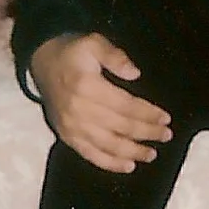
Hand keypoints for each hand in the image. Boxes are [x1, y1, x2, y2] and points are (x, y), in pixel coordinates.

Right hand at [28, 33, 173, 173]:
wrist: (42, 63)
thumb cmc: (73, 52)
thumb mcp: (93, 43)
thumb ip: (114, 56)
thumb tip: (135, 74)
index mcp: (88, 87)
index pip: (126, 106)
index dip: (148, 114)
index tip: (166, 118)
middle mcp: (80, 111)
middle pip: (121, 127)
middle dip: (147, 133)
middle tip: (166, 136)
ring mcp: (72, 128)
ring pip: (108, 146)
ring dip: (133, 152)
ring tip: (151, 154)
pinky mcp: (67, 137)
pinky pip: (91, 155)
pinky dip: (110, 164)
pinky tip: (128, 166)